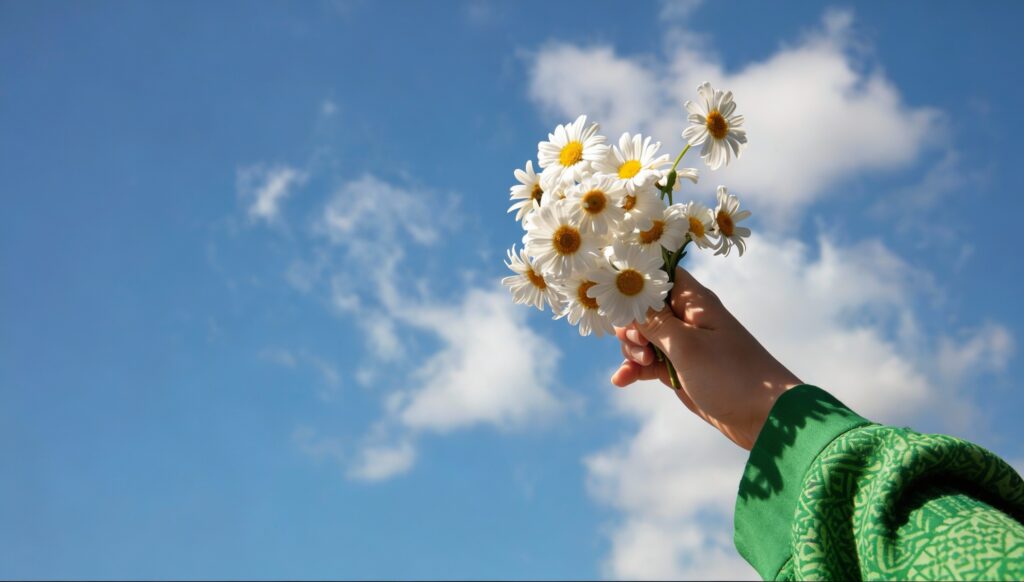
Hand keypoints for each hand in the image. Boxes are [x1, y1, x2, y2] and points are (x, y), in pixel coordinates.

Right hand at [611, 267, 802, 449]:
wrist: (765, 417)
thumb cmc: (730, 374)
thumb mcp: (686, 347)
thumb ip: (653, 322)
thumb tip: (628, 298)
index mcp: (694, 302)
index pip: (659, 276)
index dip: (635, 283)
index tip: (616, 299)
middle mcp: (687, 318)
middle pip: (643, 308)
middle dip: (630, 324)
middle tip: (639, 344)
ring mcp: (683, 345)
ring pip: (642, 337)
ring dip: (632, 349)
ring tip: (641, 365)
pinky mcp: (680, 369)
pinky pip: (649, 363)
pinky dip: (635, 369)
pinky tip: (622, 381)